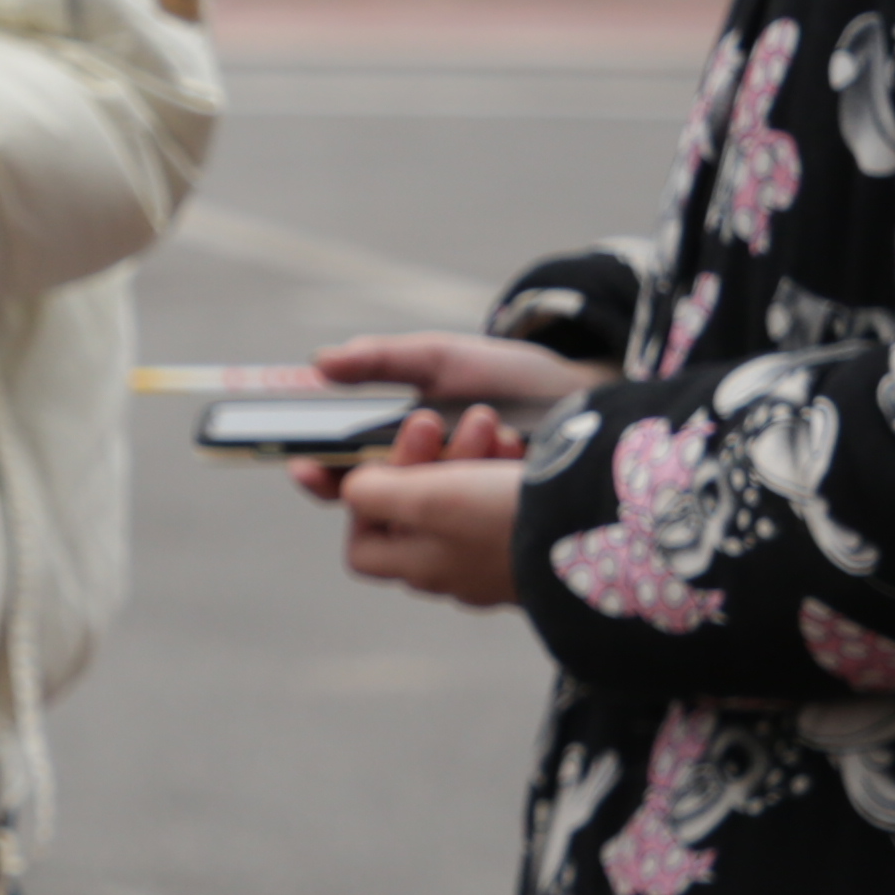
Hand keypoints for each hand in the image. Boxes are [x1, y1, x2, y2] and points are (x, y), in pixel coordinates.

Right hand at [279, 330, 586, 514]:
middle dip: (403, 465)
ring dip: (454, 469)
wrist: (585, 397)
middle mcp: (423, 497)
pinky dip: (492, 488)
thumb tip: (321, 362)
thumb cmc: (507, 378)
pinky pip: (481, 527)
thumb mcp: (441, 359)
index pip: (342, 484)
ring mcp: (462, 520)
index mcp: (396, 457)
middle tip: (425, 422)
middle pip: (384, 505)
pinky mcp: (499, 534)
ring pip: (433, 518)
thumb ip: (382, 360)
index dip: (320, 480)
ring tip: (488, 424)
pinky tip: (515, 454)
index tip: (308, 467)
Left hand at [329, 407, 529, 607]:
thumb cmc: (503, 517)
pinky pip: (506, 500)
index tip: (381, 466)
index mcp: (420, 567)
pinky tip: (518, 446)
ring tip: (489, 423)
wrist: (598, 530)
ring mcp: (496, 561)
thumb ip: (372, 494)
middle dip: (422, 459)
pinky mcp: (535, 542)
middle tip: (436, 420)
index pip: (364, 547)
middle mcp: (454, 571)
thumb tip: (351, 490)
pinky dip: (504, 467)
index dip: (361, 507)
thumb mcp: (423, 499)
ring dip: (465, 453)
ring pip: (461, 499)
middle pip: (413, 513)